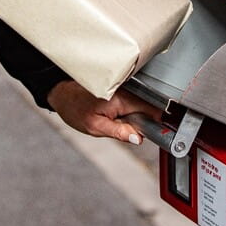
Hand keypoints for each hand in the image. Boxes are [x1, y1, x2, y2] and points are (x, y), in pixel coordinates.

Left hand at [47, 80, 162, 145]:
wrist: (62, 93)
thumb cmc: (75, 109)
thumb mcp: (95, 127)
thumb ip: (119, 132)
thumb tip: (139, 138)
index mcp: (122, 99)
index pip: (151, 110)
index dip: (159, 123)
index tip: (163, 133)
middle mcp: (126, 90)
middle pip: (149, 108)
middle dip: (147, 121)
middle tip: (134, 133)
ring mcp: (125, 87)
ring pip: (142, 105)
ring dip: (139, 116)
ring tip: (124, 124)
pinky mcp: (122, 87)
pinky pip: (135, 101)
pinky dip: (133, 110)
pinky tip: (121, 117)